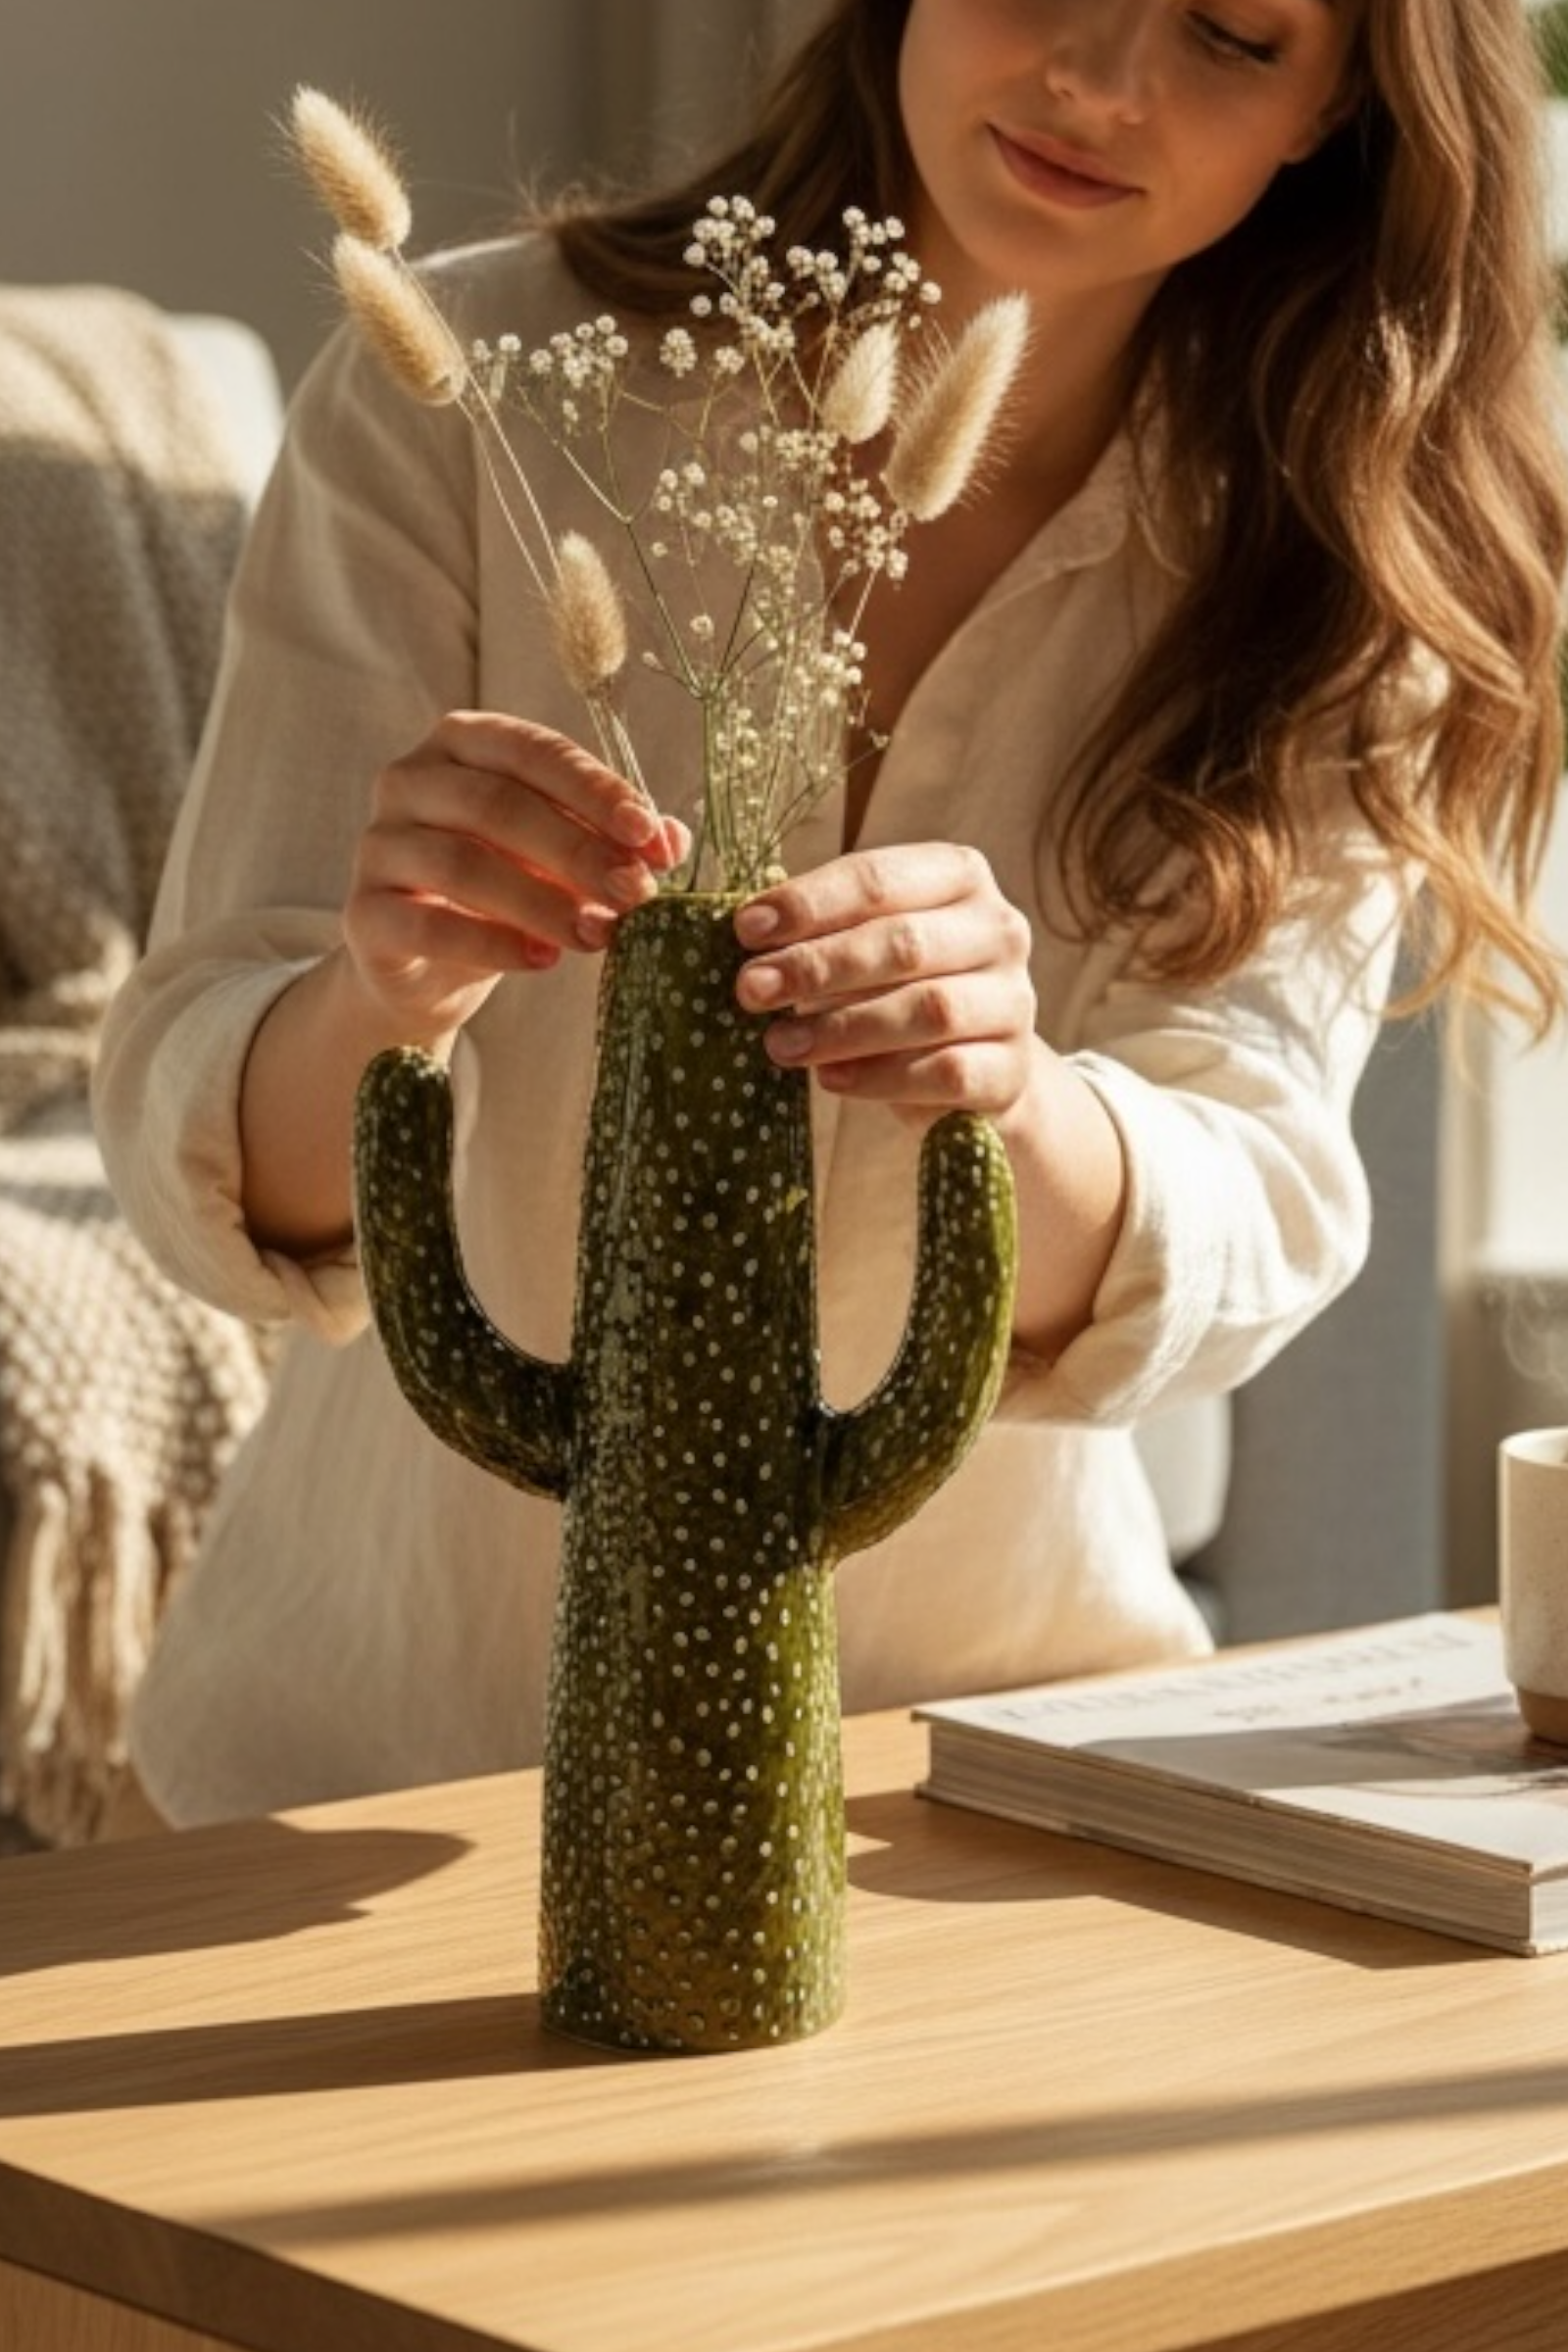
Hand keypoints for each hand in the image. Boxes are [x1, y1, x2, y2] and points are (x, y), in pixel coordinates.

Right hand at [342, 711, 686, 1048]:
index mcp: (461, 742)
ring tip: (598, 934)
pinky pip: (429, 924)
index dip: (596, 791)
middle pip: (499, 805)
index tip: (649, 834)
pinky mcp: (362, 912)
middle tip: (634, 893)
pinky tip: (544, 960)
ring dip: (542, 902)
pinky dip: (493, 944)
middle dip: (577, 850)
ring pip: (463, 863)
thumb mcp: (561, 856)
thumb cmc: (503, 888)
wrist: (427, 964)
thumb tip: (671, 839)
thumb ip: (611, 840)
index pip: (534, 751)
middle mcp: (408, 779)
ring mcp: (378, 845)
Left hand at [732, 844, 1037, 1129]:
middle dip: (817, 966)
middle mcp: (999, 930)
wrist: (975, 1069)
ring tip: (780, 1044)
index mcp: (959, 877)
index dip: (809, 903)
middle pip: (904, 943)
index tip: (746, 930)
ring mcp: (1014, 1001)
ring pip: (928, 1010)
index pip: (879, 879)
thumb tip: (750, 930)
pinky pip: (945, 1073)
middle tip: (752, 990)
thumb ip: (820, 929)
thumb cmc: (899, 989)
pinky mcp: (1011, 1069)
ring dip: (842, 1028)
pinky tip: (831, 1079)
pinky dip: (880, 1078)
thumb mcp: (864, 944)